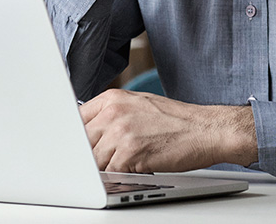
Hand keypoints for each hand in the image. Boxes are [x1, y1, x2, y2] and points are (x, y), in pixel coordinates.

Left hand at [79, 88, 257, 172]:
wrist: (205, 129)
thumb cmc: (175, 120)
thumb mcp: (138, 106)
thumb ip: (111, 115)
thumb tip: (85, 133)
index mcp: (112, 98)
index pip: (75, 120)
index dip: (73, 139)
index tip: (71, 149)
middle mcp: (113, 112)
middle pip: (80, 143)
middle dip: (86, 157)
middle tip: (100, 162)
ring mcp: (120, 132)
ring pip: (92, 162)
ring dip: (104, 169)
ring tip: (124, 164)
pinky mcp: (129, 153)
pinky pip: (108, 174)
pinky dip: (117, 178)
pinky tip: (133, 170)